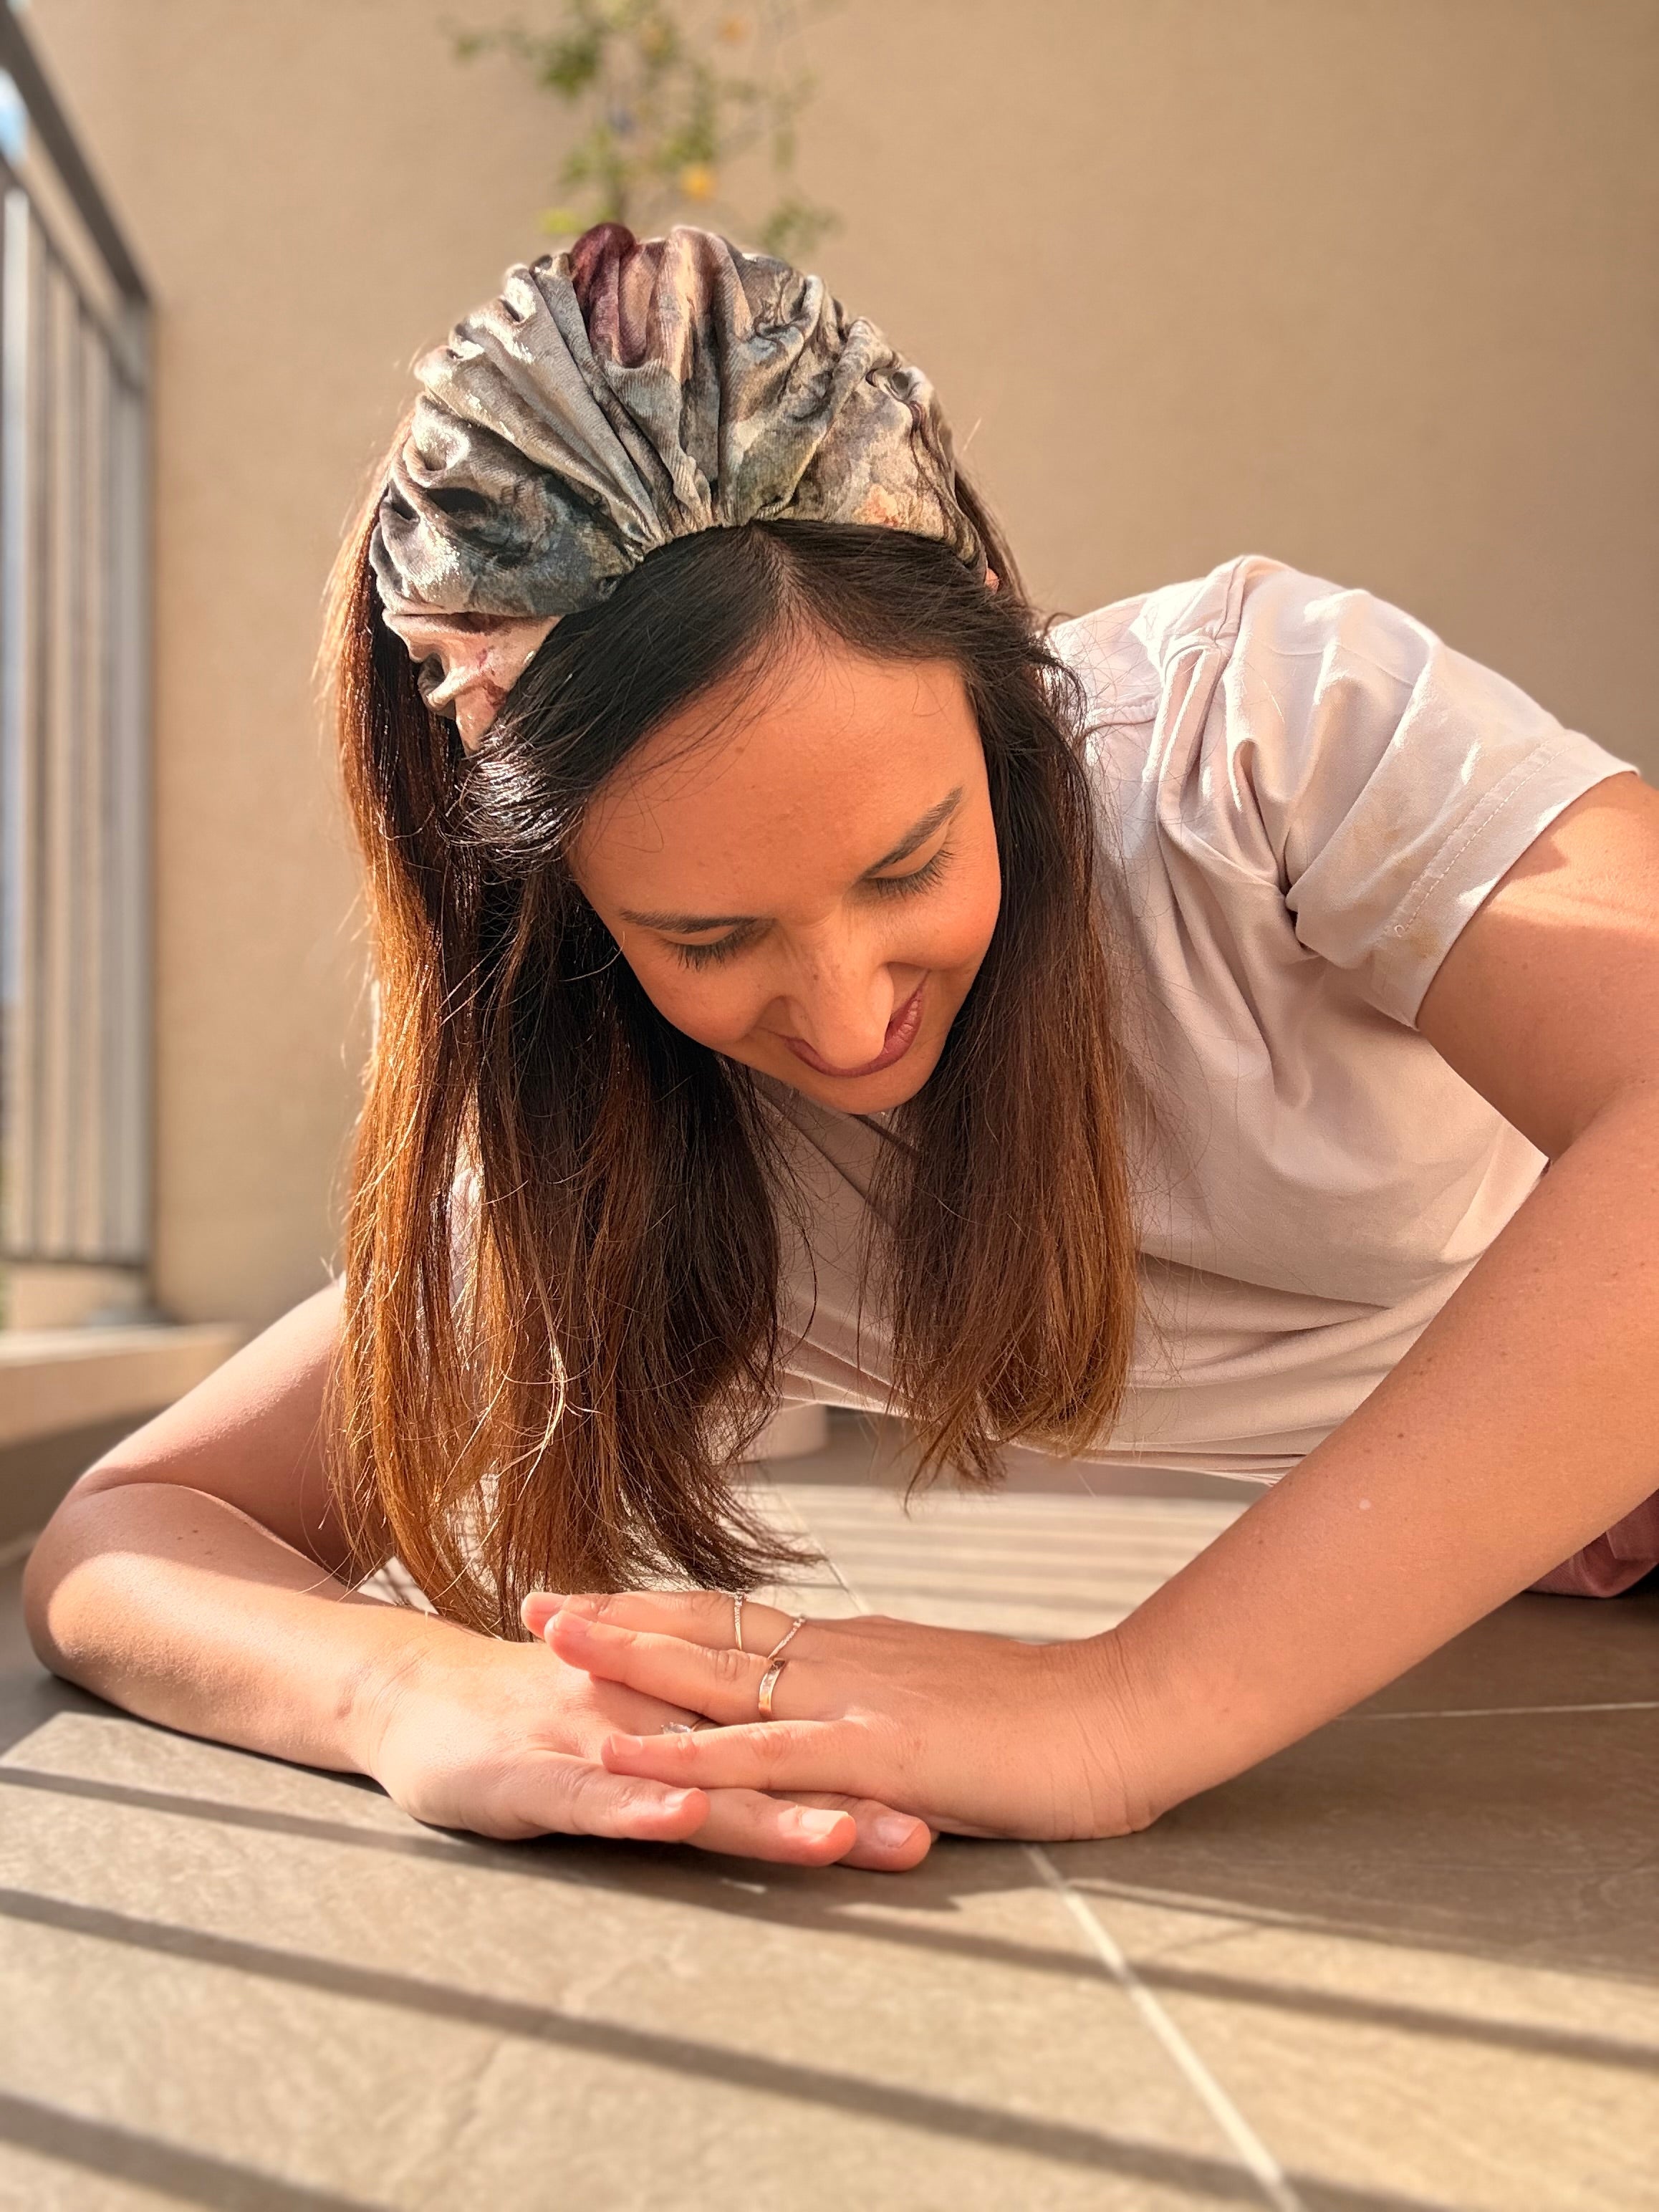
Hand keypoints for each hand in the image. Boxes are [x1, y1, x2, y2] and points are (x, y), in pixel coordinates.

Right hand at [357, 1609, 932, 1869]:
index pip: (804, 1740)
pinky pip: (597, 1795)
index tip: (961, 1793)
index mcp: (699, 1707)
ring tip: (841, 1837)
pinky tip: (679, 1817)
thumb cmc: (546, 1719)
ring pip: (698, 1777)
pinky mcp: (536, 1775)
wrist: (421, 1696)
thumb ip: (728, 1744)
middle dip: (852, 1797)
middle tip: (934, 1831)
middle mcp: (664, 1718)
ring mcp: (601, 1742)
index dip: (880, 1766)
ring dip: (769, 1808)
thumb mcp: (650, 1729)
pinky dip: (640, 1803)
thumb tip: (826, 1769)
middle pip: (772, 1761)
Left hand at [536, 1590, 1147, 1841]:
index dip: (665, 1608)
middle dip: (619, 1617)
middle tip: (538, 1598)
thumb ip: (899, 1704)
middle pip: (708, 1628)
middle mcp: (841, 1658)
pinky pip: (759, 1754)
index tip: (601, 1593)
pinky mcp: (874, 1753)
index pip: (740, 1618)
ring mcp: (852, 1701)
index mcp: (859, 1648)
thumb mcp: (958, 1700)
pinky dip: (684, 1754)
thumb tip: (865, 1710)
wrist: (1132, 1712)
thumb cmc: (1062, 1717)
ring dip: (628, 1660)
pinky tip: (628, 1753)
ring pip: (717, 1675)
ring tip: (551, 1643)